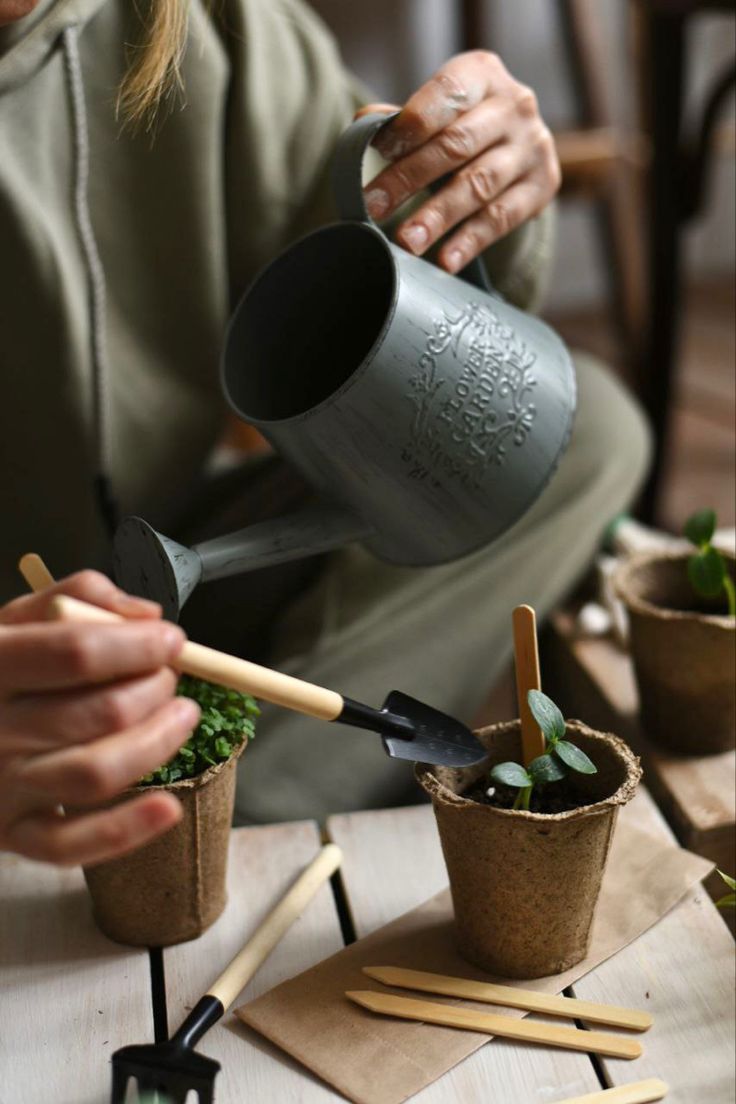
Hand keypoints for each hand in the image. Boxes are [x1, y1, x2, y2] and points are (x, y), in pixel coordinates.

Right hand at [0, 571, 199, 865]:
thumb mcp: (16, 618)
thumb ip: (78, 598)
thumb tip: (144, 615)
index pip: (76, 653)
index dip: (137, 646)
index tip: (171, 641)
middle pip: (100, 712)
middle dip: (155, 690)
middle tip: (168, 678)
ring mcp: (2, 783)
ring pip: (95, 773)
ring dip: (157, 743)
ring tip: (181, 716)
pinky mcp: (10, 832)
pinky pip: (69, 844)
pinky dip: (127, 830)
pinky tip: (167, 807)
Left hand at [357, 50, 560, 272]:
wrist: (517, 148)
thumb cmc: (462, 126)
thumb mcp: (437, 112)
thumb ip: (403, 121)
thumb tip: (363, 123)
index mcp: (482, 74)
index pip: (445, 95)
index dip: (411, 124)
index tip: (378, 152)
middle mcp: (514, 106)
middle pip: (457, 145)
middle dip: (410, 178)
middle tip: (375, 207)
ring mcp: (532, 147)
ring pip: (478, 185)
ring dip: (438, 216)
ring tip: (407, 242)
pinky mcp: (542, 186)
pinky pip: (501, 219)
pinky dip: (469, 241)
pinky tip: (445, 261)